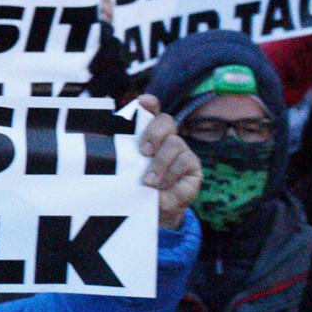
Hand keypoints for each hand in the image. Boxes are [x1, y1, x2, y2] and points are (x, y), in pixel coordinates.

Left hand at [134, 96, 200, 230]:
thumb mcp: (127, 172)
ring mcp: (182, 150)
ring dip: (160, 163)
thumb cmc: (138, 186)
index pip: (150, 111)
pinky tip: (162, 187)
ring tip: (148, 181)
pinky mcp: (194, 166)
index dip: (148, 104)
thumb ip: (125, 159)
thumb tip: (117, 151)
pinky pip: (185, 163)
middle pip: (166, 121)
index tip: (142, 101)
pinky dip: (171, 176)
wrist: (155, 210)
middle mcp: (167, 137)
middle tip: (143, 152)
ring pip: (175, 143)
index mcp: (147, 134)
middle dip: (153, 133)